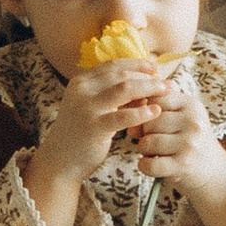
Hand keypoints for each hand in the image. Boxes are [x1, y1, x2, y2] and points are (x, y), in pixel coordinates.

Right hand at [27, 53, 166, 206]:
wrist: (60, 161)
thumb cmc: (80, 133)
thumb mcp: (91, 107)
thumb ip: (110, 94)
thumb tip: (142, 82)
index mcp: (80, 82)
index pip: (113, 66)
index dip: (136, 65)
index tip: (155, 68)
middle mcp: (82, 90)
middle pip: (122, 74)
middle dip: (147, 76)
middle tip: (166, 82)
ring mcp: (86, 108)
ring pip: (124, 89)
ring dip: (149, 88)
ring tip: (166, 91)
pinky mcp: (94, 127)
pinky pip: (123, 116)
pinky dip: (142, 112)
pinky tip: (156, 111)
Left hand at [134, 64, 225, 225]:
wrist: (215, 180)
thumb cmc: (189, 148)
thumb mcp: (180, 120)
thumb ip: (159, 105)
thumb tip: (127, 86)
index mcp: (190, 103)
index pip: (152, 95)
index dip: (140, 108)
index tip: (140, 120)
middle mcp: (192, 119)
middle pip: (145, 119)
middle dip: (139, 132)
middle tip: (145, 141)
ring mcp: (189, 142)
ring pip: (145, 142)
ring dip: (143, 152)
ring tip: (156, 156)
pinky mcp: (183, 166)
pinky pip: (148, 164)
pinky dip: (146, 169)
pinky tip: (155, 170)